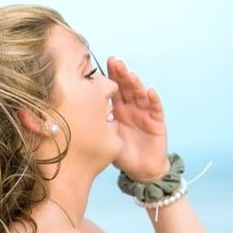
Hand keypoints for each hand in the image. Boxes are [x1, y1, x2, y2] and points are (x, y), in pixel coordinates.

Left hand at [108, 56, 168, 180]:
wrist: (140, 170)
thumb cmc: (122, 153)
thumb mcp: (105, 135)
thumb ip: (96, 122)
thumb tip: (75, 112)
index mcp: (118, 109)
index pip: (113, 89)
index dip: (109, 76)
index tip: (100, 64)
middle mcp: (132, 108)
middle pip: (126, 87)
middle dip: (120, 74)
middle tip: (114, 61)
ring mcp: (145, 114)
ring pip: (140, 94)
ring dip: (135, 83)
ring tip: (129, 74)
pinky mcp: (156, 122)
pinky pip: (155, 109)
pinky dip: (153, 99)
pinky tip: (150, 91)